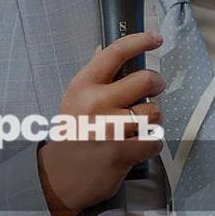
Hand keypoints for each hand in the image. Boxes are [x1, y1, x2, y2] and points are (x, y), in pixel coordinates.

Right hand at [37, 32, 164, 215]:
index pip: (114, 53)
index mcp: (83, 85)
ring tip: (140, 125)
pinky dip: (151, 144)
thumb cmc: (72, 134)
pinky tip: (138, 145)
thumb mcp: (75, 100)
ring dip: (153, 119)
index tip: (156, 39)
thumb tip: (103, 48)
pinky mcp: (122, 152)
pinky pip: (154, 140)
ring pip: (154, 112)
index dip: (140, 42)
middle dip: (156, 84)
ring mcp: (110, 128)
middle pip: (145, 81)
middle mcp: (95, 103)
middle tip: (154, 89)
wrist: (58, 177)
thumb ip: (93, 76)